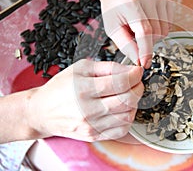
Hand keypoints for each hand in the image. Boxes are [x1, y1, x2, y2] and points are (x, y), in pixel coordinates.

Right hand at [26, 59, 143, 141]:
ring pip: (127, 116)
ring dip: (134, 103)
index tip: (138, 71)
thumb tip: (130, 69)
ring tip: (127, 95)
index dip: (135, 75)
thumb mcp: (80, 68)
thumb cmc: (60, 87)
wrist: (43, 112)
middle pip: (127, 100)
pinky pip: (121, 129)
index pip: (119, 83)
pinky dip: (127, 118)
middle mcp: (88, 110)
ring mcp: (91, 126)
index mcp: (83, 89)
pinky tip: (122, 109)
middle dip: (138, 88)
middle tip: (136, 82)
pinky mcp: (94, 136)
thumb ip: (107, 67)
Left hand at [94, 0, 172, 67]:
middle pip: (156, 32)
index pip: (144, 31)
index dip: (146, 50)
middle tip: (135, 36)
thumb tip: (138, 60)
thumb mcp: (112, 27)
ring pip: (165, 29)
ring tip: (140, 26)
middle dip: (147, 42)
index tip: (145, 63)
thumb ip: (126, 45)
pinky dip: (160, 26)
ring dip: (154, 34)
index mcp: (130, 3)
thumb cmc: (113, 6)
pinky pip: (169, 22)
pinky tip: (149, 20)